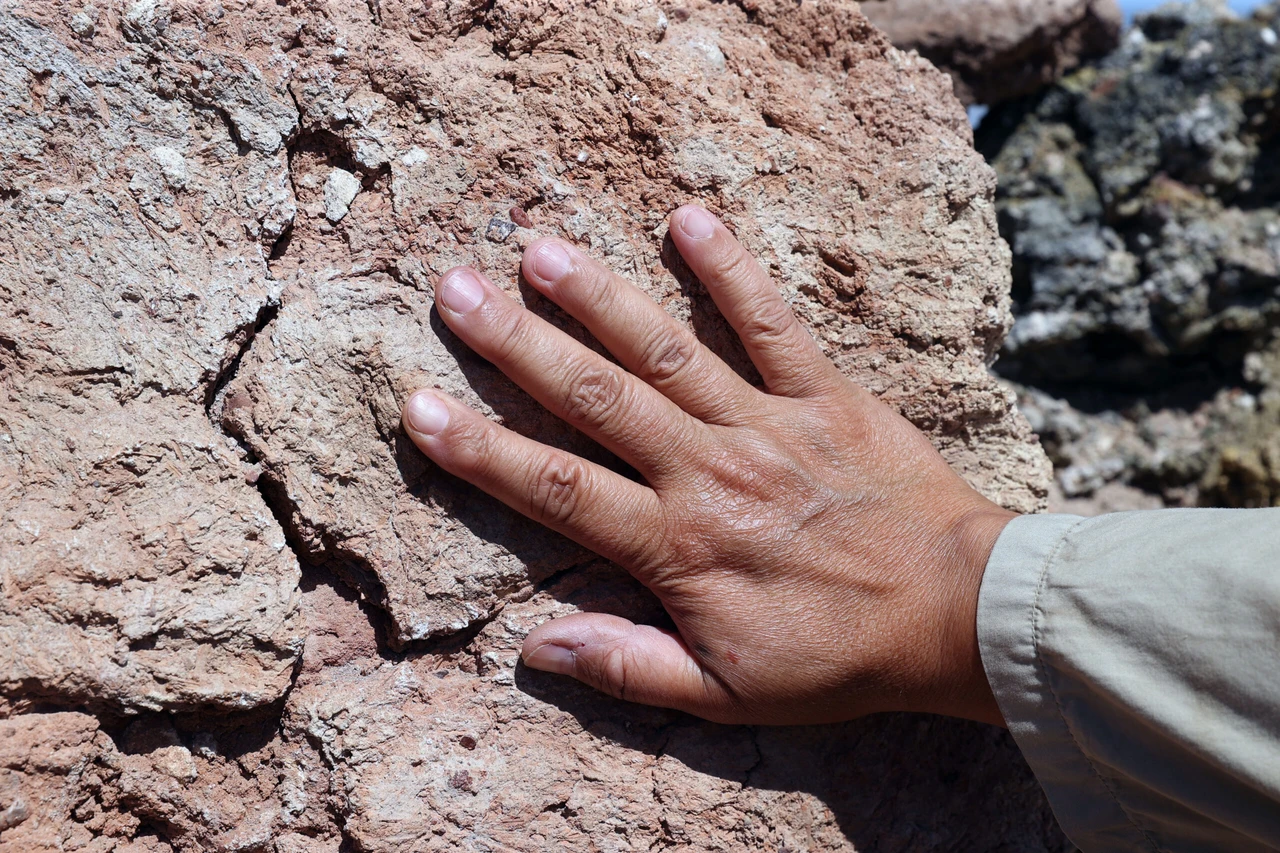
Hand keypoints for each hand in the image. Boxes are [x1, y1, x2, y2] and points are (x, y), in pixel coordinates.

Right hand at [401, 205, 1013, 725]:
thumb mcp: (728, 694)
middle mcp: (709, 472)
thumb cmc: (840, 659)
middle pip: (596, 399)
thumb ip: (629, 668)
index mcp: (677, 546)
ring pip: (666, 352)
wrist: (957, 617)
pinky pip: (772, 324)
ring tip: (539, 249)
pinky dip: (732, 271)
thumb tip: (536, 648)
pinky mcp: (825, 394)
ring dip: (598, 298)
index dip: (480, 450)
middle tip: (457, 290)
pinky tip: (688, 219)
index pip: (557, 488)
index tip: (419, 405)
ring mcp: (766, 424)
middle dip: (517, 345)